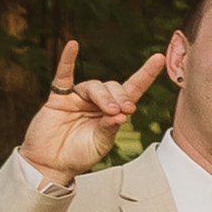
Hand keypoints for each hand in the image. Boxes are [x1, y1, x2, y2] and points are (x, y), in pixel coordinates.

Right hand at [21, 38, 170, 178]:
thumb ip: (109, 128)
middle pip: (113, 87)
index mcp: (112, 112)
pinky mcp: (58, 98)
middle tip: (124, 111)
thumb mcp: (100, 144)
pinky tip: (72, 46)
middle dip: (121, 97)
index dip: (145, 75)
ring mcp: (77, 98)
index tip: (159, 59)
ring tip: (109, 111)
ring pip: (94, 86)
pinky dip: (67, 60)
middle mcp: (96, 102)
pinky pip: (63, 75)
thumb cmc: (78, 156)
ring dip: (104, 96)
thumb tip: (122, 114)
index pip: (132, 90)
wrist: (51, 165)